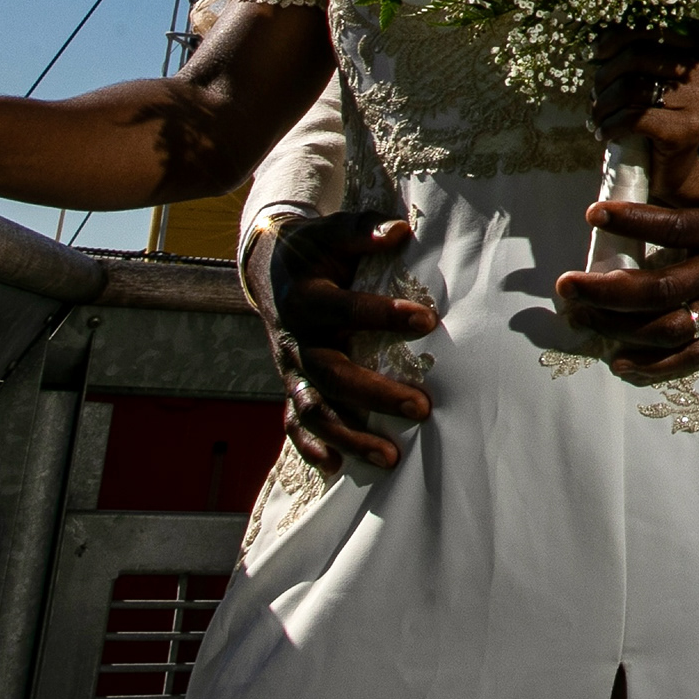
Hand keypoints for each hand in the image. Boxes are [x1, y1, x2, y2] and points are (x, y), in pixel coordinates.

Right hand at [245, 209, 437, 470]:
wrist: (271, 268)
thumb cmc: (316, 250)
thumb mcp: (334, 231)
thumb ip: (364, 231)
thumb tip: (400, 231)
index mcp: (306, 298)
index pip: (345, 309)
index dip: (384, 315)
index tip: (428, 319)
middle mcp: (296, 339)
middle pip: (331, 374)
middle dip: (375, 394)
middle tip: (421, 408)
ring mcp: (291, 369)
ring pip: (315, 410)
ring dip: (350, 435)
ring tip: (391, 457)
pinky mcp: (291, 385)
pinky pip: (294, 423)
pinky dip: (311, 447)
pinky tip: (338, 467)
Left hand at [554, 111, 698, 381]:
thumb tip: (698, 100)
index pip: (676, 226)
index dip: (633, 222)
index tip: (595, 212)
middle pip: (661, 291)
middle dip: (607, 291)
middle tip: (566, 284)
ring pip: (671, 329)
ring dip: (620, 328)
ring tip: (581, 317)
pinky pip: (696, 354)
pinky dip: (656, 364)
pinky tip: (620, 361)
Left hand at [587, 33, 698, 212]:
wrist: (676, 170)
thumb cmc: (655, 122)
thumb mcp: (648, 84)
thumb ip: (634, 60)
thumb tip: (598, 44)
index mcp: (694, 53)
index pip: (650, 32)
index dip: (616, 39)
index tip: (596, 55)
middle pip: (636, 57)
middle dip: (604, 77)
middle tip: (594, 98)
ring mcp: (696, 101)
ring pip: (630, 88)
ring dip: (603, 106)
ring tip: (597, 119)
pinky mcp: (684, 129)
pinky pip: (633, 118)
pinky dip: (610, 126)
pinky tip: (604, 134)